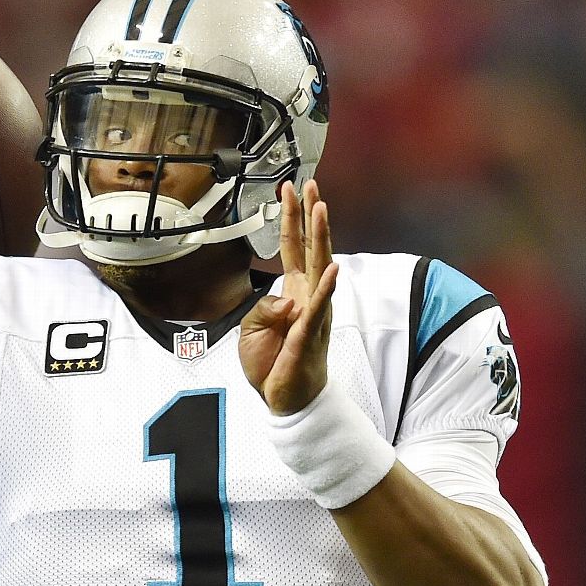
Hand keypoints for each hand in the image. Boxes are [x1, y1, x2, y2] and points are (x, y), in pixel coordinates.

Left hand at [239, 179, 338, 414]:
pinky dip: (326, 287)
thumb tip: (286, 298)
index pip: (292, 248)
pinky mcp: (311, 334)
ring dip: (321, 238)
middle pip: (310, 248)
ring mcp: (314, 313)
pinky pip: (320, 308)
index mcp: (293, 293)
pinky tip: (333, 268)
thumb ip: (265, 307)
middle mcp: (308, 297)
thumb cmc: (272, 364)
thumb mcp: (252, 329)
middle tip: (310, 185)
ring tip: (321, 209)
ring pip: (319, 268)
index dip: (290, 219)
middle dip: (309, 215)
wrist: (286, 400)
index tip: (290, 190)